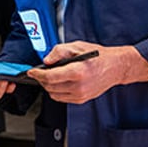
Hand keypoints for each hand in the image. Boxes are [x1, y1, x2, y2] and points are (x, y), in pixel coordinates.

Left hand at [28, 41, 147, 103]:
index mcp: (77, 71)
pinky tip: (60, 82)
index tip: (32, 72)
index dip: (37, 74)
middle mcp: (78, 86)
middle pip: (50, 86)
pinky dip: (57, 91)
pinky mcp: (82, 99)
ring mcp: (80, 95)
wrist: (116, 68)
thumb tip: (46, 60)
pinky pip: (62, 98)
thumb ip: (59, 52)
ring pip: (54, 94)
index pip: (50, 77)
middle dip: (42, 79)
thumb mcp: (78, 46)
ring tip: (52, 76)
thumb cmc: (99, 56)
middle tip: (41, 71)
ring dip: (49, 86)